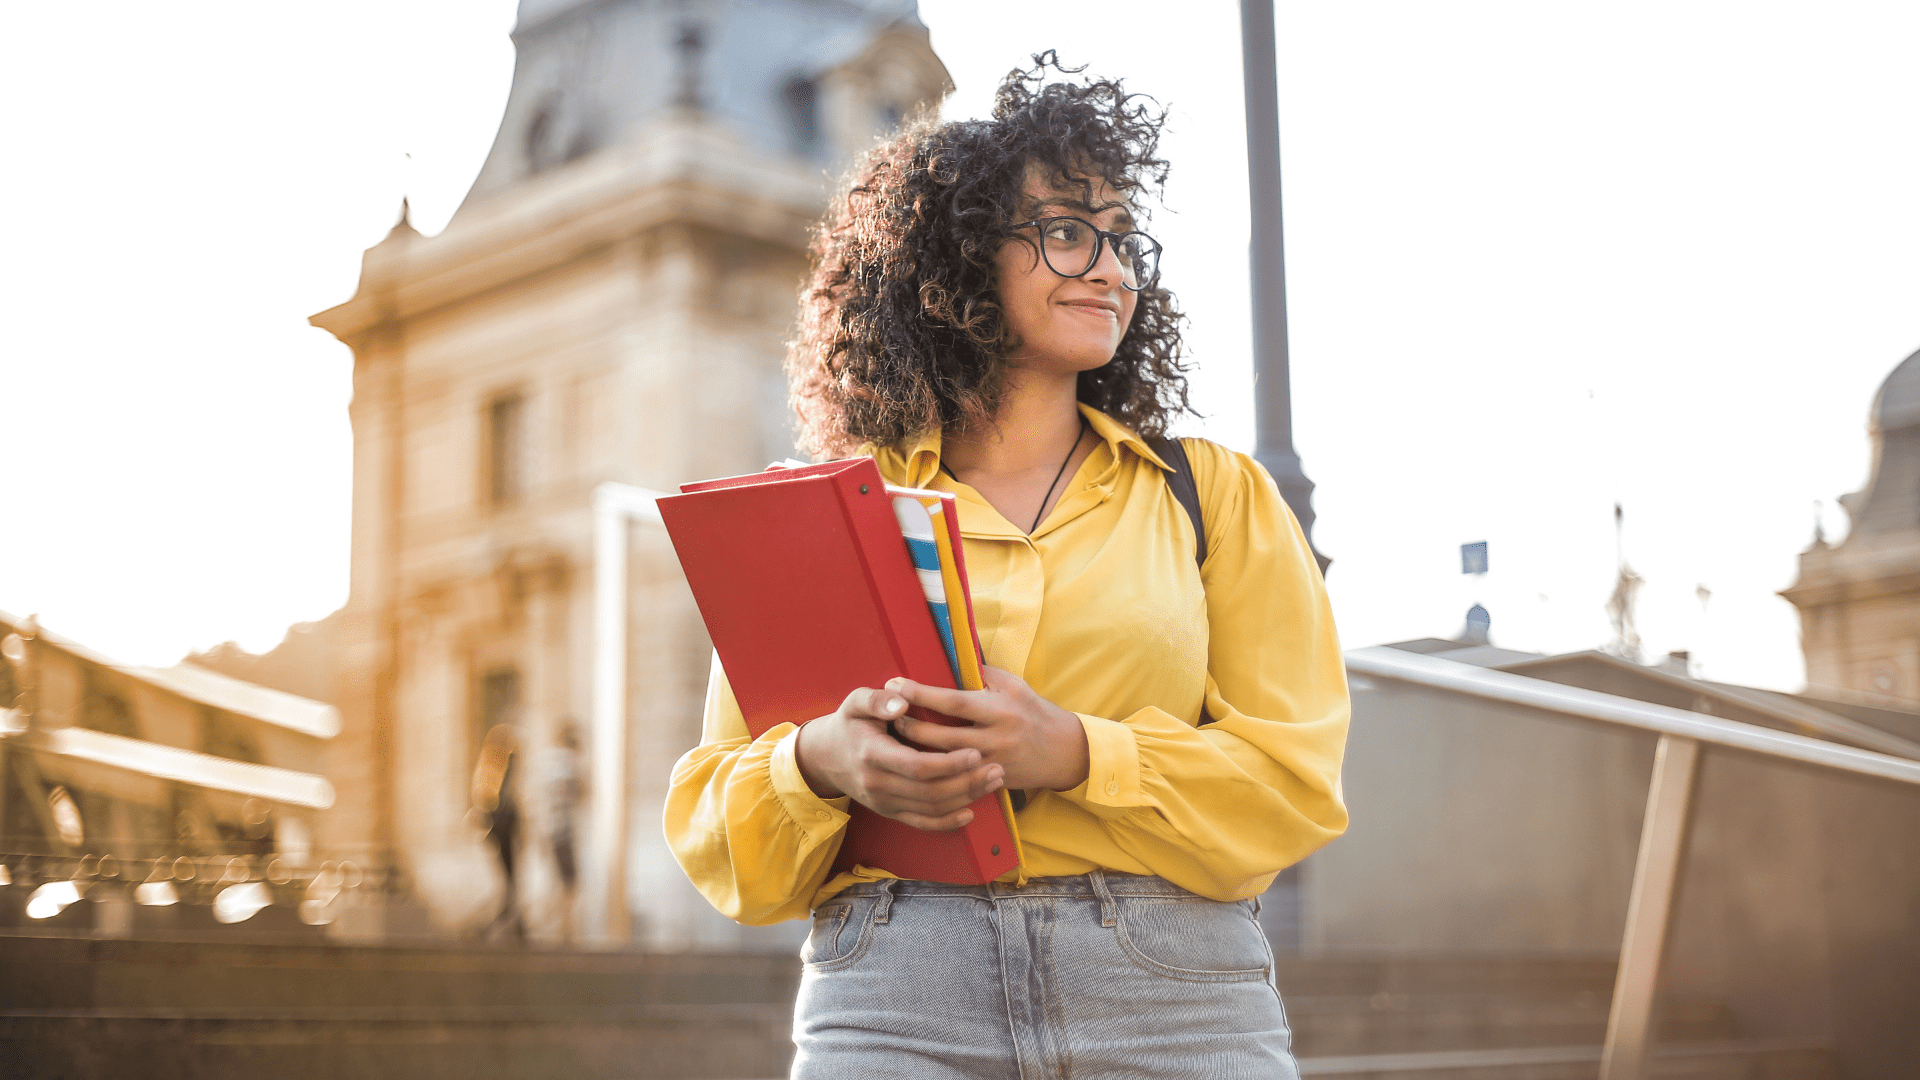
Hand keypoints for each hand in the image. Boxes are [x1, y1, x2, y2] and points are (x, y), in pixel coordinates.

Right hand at [794, 687, 1005, 830]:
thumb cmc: (849, 724)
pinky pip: (921, 823)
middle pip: (929, 791)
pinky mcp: (889, 812)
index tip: (975, 753)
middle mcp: (877, 784)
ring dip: (965, 798)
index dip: (948, 764)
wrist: (825, 757)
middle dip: (966, 782)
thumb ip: (877, 699)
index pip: (916, 766)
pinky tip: (970, 811)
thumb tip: (902, 701)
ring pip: (930, 808)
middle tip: (996, 769)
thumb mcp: (855, 702)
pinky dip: (947, 822)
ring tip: (993, 782)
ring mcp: (883, 802)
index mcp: (872, 754)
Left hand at [887, 666, 1090, 791]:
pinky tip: (915, 764)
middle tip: (887, 714)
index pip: (954, 701)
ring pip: (945, 761)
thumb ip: (983, 674)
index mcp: (999, 709)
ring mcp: (992, 763)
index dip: (922, 694)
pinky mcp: (991, 781)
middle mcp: (995, 737)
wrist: (1064, 752)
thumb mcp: (1014, 685)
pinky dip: (934, 771)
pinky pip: (956, 779)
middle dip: (911, 725)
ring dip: (917, 750)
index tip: (896, 684)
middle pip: (943, 736)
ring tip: (894, 738)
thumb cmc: (1035, 712)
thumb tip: (950, 658)